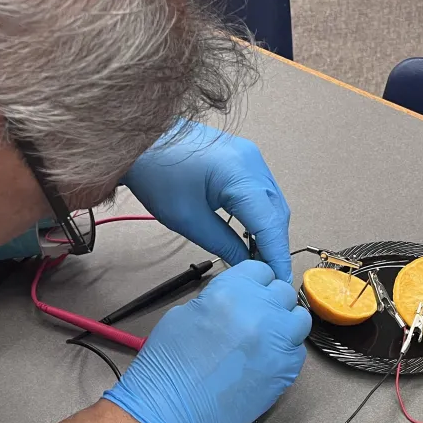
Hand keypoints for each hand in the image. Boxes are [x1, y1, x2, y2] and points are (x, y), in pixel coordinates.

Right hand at [103, 261, 310, 422]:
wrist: (172, 409)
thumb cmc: (169, 365)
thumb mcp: (185, 313)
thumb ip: (219, 299)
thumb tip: (238, 300)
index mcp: (233, 292)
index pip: (261, 271)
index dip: (254, 281)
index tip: (251, 291)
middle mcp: (261, 313)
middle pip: (283, 292)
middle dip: (270, 301)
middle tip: (255, 316)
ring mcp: (278, 343)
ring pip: (299, 319)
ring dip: (285, 323)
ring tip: (266, 336)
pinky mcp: (286, 371)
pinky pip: (298, 350)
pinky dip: (286, 351)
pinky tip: (265, 359)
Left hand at [122, 122, 291, 281]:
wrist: (141, 141)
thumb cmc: (157, 174)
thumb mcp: (189, 220)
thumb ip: (224, 245)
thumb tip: (246, 264)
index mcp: (241, 174)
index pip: (271, 224)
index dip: (277, 256)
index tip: (281, 281)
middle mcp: (253, 162)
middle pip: (277, 213)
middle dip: (276, 246)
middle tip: (270, 276)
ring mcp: (251, 157)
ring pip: (273, 203)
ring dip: (270, 232)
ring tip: (261, 259)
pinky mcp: (244, 159)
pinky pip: (263, 192)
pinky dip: (262, 216)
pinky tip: (253, 234)